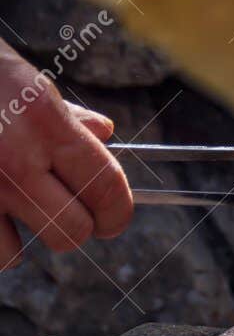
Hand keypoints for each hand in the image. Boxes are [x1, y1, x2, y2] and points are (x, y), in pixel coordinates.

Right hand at [0, 44, 132, 268]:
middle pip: (71, 231)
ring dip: (19, 238)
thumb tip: (104, 133)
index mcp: (44, 123)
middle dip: (74, 227)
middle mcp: (13, 160)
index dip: (117, 213)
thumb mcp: (24, 81)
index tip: (113, 219)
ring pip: (16, 254)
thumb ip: (66, 117)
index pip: (106, 188)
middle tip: (65, 212)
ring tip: (14, 210)